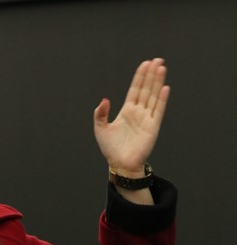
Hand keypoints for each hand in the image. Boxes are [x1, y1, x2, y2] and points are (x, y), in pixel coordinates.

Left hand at [93, 58, 169, 175]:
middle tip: (157, 59)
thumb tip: (104, 99)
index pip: (135, 89)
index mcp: (127, 111)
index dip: (140, 76)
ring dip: (157, 82)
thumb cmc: (111, 149)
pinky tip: (165, 88)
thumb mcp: (101, 129)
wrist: (121, 165)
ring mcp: (147, 118)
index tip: (145, 64)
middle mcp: (138, 112)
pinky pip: (158, 110)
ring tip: (161, 68)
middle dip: (151, 74)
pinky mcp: (153, 127)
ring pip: (153, 96)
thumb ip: (100, 114)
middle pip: (146, 89)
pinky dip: (162, 99)